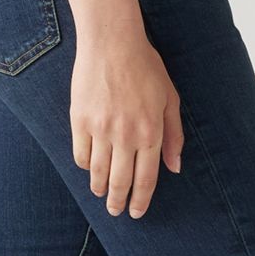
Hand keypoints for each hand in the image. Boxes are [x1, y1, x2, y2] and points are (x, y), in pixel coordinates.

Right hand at [69, 26, 184, 217]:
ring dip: (100, 188)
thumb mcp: (170, 99)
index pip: (146, 178)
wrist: (112, 43)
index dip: (141, 199)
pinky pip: (81, 154)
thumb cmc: (145, 67)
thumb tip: (175, 167)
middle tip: (116, 212)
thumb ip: (173, 135)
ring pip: (99, 172)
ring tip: (102, 194)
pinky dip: (86, 166)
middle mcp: (126, 136)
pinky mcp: (80, 121)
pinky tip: (90, 169)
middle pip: (121, 181)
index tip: (137, 212)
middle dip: (118, 202)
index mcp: (151, 132)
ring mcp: (101, 130)